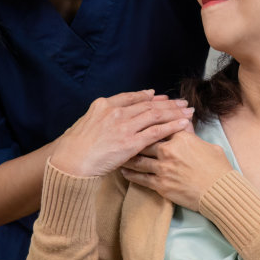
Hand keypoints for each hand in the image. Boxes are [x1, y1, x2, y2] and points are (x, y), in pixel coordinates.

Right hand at [50, 91, 193, 177]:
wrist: (71, 161)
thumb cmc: (74, 147)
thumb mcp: (84, 123)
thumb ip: (99, 117)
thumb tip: (105, 118)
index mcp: (104, 105)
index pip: (132, 97)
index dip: (149, 97)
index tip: (160, 97)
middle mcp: (116, 112)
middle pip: (148, 105)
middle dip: (167, 103)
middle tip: (181, 102)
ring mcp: (124, 126)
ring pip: (155, 115)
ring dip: (174, 112)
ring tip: (188, 111)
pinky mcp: (131, 142)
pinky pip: (156, 132)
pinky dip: (172, 127)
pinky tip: (183, 124)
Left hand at [119, 130, 232, 208]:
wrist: (219, 191)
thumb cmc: (217, 167)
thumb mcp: (207, 144)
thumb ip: (191, 133)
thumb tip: (185, 122)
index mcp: (180, 137)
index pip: (159, 125)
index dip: (148, 123)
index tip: (139, 121)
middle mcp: (169, 150)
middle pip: (144, 140)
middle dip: (132, 138)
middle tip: (121, 136)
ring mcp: (163, 168)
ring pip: (138, 159)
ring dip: (127, 156)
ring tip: (119, 153)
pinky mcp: (161, 185)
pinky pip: (140, 178)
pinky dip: (130, 174)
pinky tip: (124, 171)